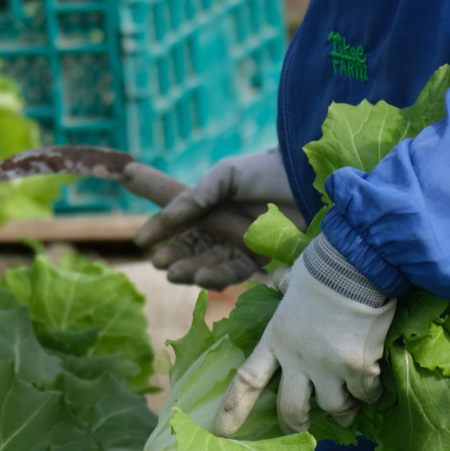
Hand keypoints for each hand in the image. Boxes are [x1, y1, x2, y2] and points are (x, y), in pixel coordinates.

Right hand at [135, 149, 302, 288]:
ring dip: (191, 270)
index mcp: (212, 204)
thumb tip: (167, 216)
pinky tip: (202, 278)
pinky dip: (217, 277)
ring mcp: (242, 245)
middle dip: (174, 256)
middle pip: (192, 247)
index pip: (180, 220)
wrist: (308, 183)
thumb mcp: (226, 175)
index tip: (141, 240)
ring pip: (209, 263)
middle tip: (159, 263)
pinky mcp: (261, 260)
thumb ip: (196, 195)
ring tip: (175, 273)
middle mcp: (224, 227)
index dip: (160, 229)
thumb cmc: (267, 172)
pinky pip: (235, 272)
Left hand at [214, 234, 396, 435]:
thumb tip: (278, 281)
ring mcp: (328, 367)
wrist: (355, 266)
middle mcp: (298, 359)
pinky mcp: (358, 369)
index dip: (234, 408)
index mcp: (276, 339)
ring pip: (333, 408)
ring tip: (348, 409)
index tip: (222, 431)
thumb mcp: (293, 278)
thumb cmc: (322, 268)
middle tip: (301, 426)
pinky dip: (369, 394)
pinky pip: (364, 395)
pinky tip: (372, 387)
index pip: (248, 380)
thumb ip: (284, 286)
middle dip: (296, 423)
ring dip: (341, 411)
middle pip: (291, 409)